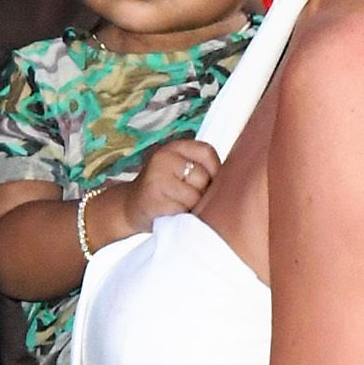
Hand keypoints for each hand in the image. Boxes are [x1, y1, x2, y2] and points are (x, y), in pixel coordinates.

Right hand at [98, 139, 220, 240]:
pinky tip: (171, 213)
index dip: (215, 170)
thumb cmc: (162, 191)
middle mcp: (163, 158)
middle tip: (188, 197)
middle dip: (202, 192)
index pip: (207, 152)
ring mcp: (156, 178)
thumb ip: (200, 167)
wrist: (128, 207)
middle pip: (203, 177)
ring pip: (195, 196)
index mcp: (173, 147)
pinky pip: (182, 210)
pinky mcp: (153, 200)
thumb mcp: (178, 169)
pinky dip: (181, 216)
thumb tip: (235, 177)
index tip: (209, 183)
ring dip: (193, 206)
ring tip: (179, 205)